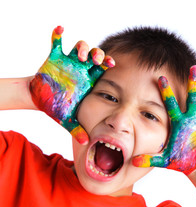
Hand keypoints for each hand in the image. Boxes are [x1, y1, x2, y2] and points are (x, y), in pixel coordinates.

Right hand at [29, 26, 114, 144]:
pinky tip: (60, 30)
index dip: (109, 63)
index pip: (103, 68)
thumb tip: (85, 143)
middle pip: (96, 54)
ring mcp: (69, 61)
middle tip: (95, 59)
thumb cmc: (57, 107)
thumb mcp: (68, 119)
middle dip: (98, 53)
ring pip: (81, 46)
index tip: (111, 64)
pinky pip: (57, 42)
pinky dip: (57, 35)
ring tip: (80, 55)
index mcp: (89, 80)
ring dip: (82, 46)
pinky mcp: (55, 57)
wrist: (40, 99)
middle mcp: (82, 69)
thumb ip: (77, 129)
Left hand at [133, 66, 195, 174]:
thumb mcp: (163, 159)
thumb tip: (134, 162)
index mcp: (178, 121)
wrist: (194, 164)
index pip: (171, 103)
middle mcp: (191, 115)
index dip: (166, 91)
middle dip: (193, 82)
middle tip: (194, 67)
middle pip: (192, 95)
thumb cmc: (178, 160)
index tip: (160, 77)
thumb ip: (149, 159)